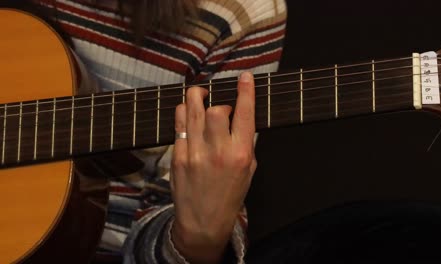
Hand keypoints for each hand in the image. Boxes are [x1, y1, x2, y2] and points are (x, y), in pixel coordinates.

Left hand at [170, 72, 256, 262]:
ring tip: (200, 97)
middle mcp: (218, 152)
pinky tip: (189, 116)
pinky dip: (184, 113)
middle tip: (219, 105)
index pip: (245, 114)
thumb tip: (241, 115)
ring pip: (191, 109)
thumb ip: (246, 142)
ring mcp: (194, 153)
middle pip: (215, 108)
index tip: (246, 77)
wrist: (203, 222)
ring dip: (197, 97)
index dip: (246, 91)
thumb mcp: (249, 170)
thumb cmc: (229, 195)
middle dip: (218, 100)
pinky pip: (178, 122)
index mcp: (241, 155)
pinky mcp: (177, 156)